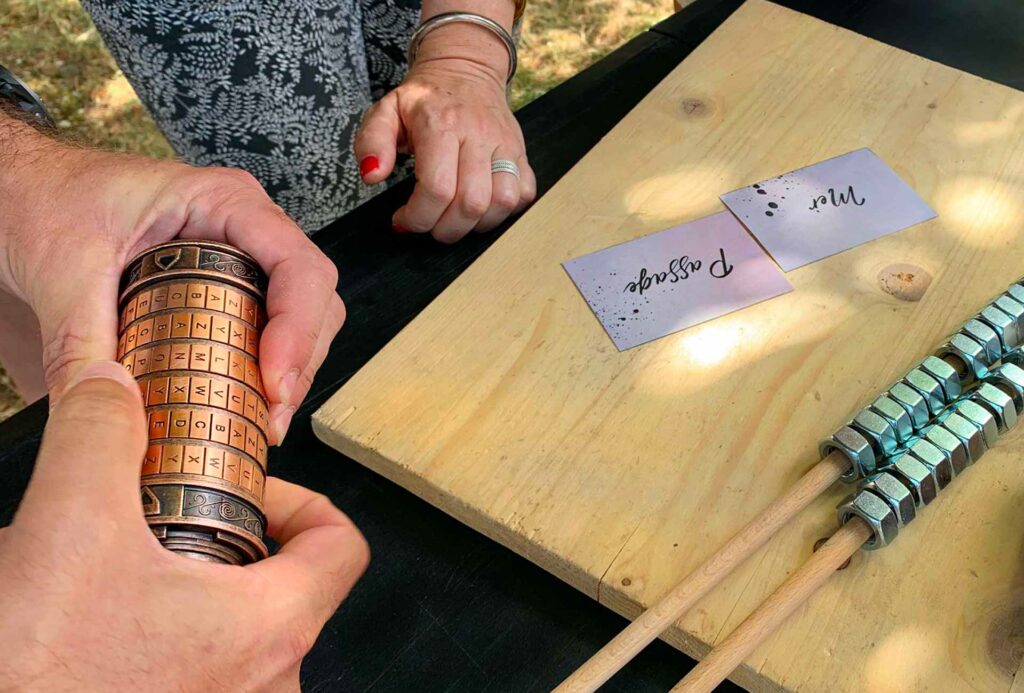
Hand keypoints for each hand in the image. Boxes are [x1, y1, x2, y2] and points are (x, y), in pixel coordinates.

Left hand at [0, 115, 344, 442]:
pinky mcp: (223, 294)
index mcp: (224, 204)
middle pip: (313, 301)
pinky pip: (266, 334)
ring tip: (261, 422)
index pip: (297, 266)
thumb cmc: (49, 199)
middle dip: (300, 363)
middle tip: (269, 417)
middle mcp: (245, 232)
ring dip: (291, 375)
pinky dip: (264, 375)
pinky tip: (243, 407)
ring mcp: (240, 263)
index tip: (274, 382)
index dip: (299, 328)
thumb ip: (77, 342)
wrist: (21, 194)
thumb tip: (99, 412)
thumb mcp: (62, 267)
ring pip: (301, 322)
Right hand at [0, 361, 368, 690]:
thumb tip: (113, 384)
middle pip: (288, 586)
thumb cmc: (37, 675)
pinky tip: (106, 623)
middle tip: (179, 524)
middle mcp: (266, 684)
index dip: (304, 501)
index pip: (342, 545)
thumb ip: (102, 435)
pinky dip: (169, 637)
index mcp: (270, 626)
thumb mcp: (70, 526)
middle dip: (232, 542)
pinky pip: (202, 672)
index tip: (252, 491)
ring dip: (196, 591)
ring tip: (133, 571)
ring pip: (240, 631)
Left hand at [354, 19, 536, 242]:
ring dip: (476, 224)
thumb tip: (372, 175)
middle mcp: (478, 135)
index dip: (418, 217)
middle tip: (429, 225)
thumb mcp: (386, 110)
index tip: (403, 220)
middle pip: (471, 203)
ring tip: (454, 220)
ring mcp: (505, 144)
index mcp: (441, 124)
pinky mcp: (521, 152)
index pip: (437, 188)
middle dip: (445, 229)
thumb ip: (372, 141)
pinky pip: (523, 194)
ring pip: (502, 203)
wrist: (464, 69)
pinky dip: (504, 212)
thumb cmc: (423, 99)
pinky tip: (481, 208)